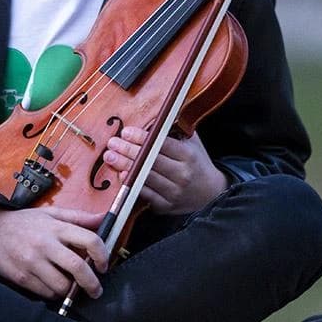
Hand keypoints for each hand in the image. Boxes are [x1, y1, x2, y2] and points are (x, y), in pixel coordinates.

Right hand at [0, 205, 109, 300]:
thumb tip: (104, 218)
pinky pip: (45, 293)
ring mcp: (31, 262)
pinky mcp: (20, 277)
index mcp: (56, 227)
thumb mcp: (51, 214)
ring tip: (72, 288)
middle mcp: (45, 244)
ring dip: (71, 291)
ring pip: (62, 286)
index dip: (102, 255)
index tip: (103, 265)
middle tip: (96, 290)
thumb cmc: (23, 222)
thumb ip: (80, 217)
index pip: (89, 240)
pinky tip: (53, 287)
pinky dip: (54, 294)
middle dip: (92, 283)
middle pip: (78, 267)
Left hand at [101, 126, 227, 215]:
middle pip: (150, 161)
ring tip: (110, 157)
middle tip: (112, 143)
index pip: (161, 144)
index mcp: (188, 155)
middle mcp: (182, 174)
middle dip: (127, 151)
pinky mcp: (166, 206)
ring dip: (124, 166)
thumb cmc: (196, 162)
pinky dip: (132, 184)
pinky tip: (122, 175)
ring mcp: (174, 192)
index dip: (141, 138)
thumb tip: (152, 115)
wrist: (211, 193)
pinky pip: (145, 194)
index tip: (126, 132)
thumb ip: (175, 129)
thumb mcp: (192, 142)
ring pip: (145, 177)